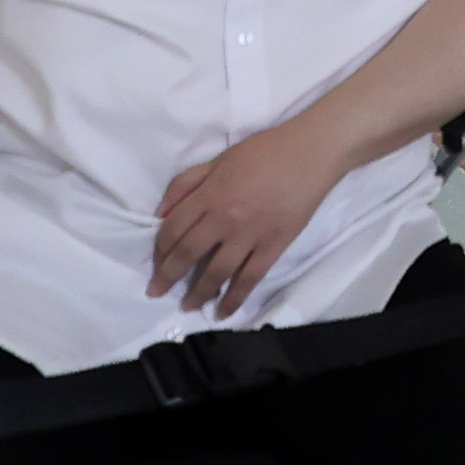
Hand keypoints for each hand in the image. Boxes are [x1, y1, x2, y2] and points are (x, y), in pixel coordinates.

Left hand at [150, 120, 345, 318]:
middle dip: (168, 277)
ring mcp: (249, 236)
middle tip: (156, 293)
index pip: (173, 229)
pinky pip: (249, 279)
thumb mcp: (218, 160)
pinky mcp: (273, 248)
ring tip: (186, 307)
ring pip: (216, 272)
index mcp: (209, 194)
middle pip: (188, 254)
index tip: (154, 264)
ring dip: (197, 293)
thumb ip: (186, 184)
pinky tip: (223, 312)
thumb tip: (160, 214)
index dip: (159, 250)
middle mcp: (224, 219)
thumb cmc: (263, 152)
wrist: (309, 155)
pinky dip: (234, 298)